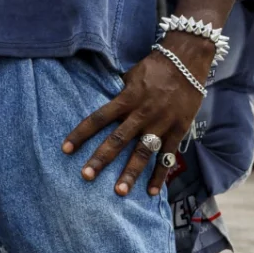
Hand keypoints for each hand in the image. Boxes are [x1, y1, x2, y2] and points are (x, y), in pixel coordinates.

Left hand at [61, 33, 213, 196]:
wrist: (188, 59)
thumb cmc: (155, 66)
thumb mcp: (130, 75)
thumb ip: (117, 92)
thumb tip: (99, 100)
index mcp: (127, 98)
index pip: (98, 118)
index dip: (81, 134)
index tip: (65, 149)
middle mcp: (142, 113)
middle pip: (118, 140)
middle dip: (101, 158)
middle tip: (86, 176)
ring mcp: (161, 123)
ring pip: (143, 152)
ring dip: (130, 173)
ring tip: (119, 191)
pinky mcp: (178, 129)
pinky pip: (168, 156)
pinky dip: (161, 175)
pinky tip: (152, 192)